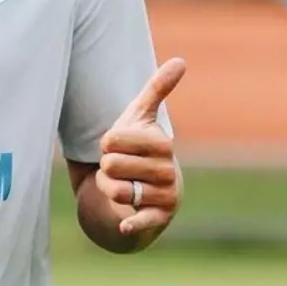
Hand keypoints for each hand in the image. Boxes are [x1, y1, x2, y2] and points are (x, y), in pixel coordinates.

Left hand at [97, 57, 185, 236]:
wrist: (147, 185)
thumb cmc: (139, 146)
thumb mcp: (143, 116)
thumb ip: (157, 89)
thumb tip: (181, 60)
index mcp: (162, 143)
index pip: (111, 140)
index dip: (106, 143)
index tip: (117, 145)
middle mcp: (168, 171)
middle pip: (111, 166)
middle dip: (106, 167)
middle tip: (119, 167)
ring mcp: (166, 196)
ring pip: (116, 190)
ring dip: (108, 188)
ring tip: (121, 183)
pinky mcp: (160, 218)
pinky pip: (142, 220)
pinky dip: (132, 224)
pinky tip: (124, 225)